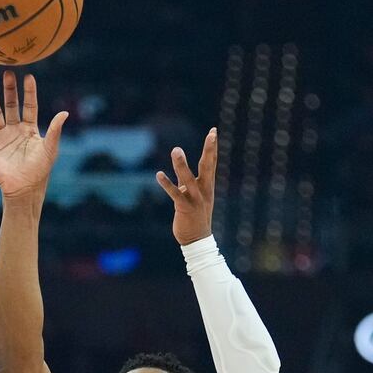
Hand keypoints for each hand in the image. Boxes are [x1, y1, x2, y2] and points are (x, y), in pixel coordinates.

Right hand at [0, 71, 68, 199]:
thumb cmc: (40, 170)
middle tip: (7, 73)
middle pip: (11, 105)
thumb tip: (65, 113)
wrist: (24, 189)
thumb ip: (54, 130)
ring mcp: (2, 137)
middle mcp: (15, 130)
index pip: (29, 106)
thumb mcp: (50, 149)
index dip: (29, 92)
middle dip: (9, 90)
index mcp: (29, 129)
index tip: (28, 76)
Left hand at [154, 130, 218, 244]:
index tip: (213, 132)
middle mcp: (204, 191)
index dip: (212, 148)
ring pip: (189, 179)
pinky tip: (159, 174)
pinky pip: (175, 195)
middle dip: (210, 150)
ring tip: (176, 149)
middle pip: (208, 167)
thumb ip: (187, 183)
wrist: (197, 240)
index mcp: (207, 186)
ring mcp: (196, 200)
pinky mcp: (184, 208)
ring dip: (182, 164)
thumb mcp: (193, 196)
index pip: (211, 163)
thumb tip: (181, 171)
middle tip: (212, 134)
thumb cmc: (195, 217)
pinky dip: (167, 184)